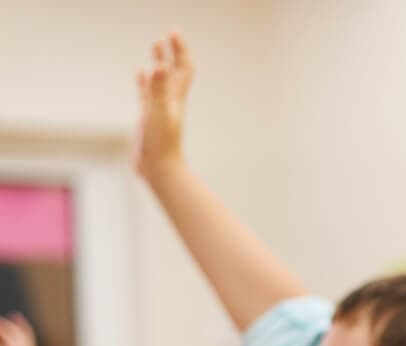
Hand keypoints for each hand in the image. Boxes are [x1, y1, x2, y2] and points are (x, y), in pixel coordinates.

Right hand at [133, 30, 193, 179]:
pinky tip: (141, 73)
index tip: (173, 32)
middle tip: (168, 33)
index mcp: (175, 98)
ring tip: (155, 46)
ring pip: (160, 79)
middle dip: (172, 51)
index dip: (179, 49)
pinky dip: (145, 81)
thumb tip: (158, 66)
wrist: (159, 169)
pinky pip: (147, 93)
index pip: (182, 67)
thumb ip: (158, 90)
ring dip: (159, 62)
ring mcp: (159, 108)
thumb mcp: (158, 113)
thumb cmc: (161, 145)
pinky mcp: (148, 116)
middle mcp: (170, 101)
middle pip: (173, 70)